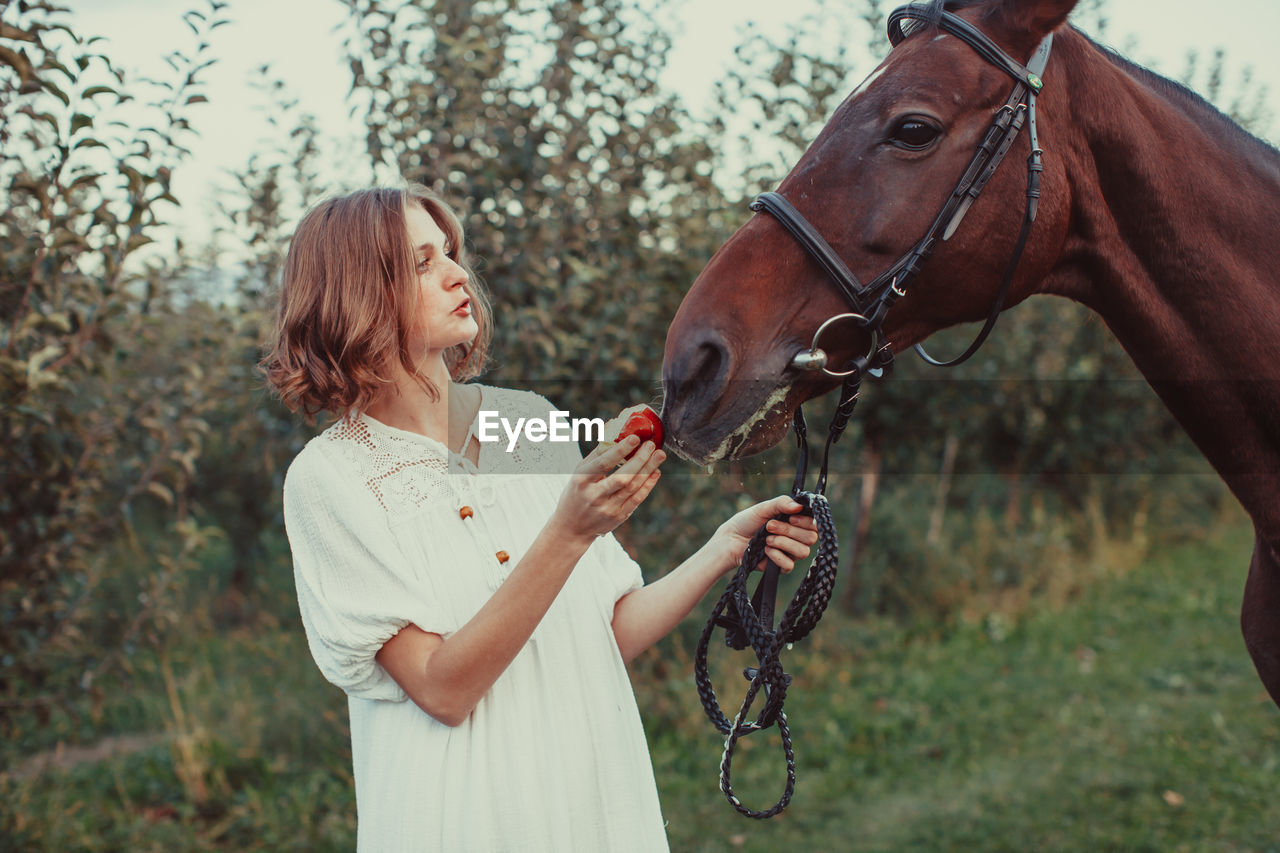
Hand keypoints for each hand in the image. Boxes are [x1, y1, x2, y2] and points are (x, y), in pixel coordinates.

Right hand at [550, 436, 664, 541]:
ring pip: (632, 488)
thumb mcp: (579, 473)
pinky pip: (637, 499)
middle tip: (652, 445)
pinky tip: (656, 472)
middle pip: (622, 477)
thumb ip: (597, 454)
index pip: (603, 464)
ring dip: (648, 470)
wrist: (572, 527)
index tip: (635, 437)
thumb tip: (614, 429)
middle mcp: (594, 496)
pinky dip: (648, 485)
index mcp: (582, 481)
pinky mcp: (618, 517)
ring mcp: (607, 508)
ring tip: (659, 455)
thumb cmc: (577, 492)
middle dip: (640, 460)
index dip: (620, 450)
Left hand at [707, 495, 818, 574]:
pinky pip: (789, 565)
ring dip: (784, 543)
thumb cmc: (747, 522)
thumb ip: (781, 503)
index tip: (791, 517)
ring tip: (767, 539)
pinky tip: (766, 551)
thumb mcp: (764, 508)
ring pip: (803, 552)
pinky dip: (777, 556)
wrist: (730, 540)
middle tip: (769, 526)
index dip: (806, 522)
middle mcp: (796, 538)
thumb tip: (798, 506)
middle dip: (789, 531)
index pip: (815, 525)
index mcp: (796, 523)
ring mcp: (790, 553)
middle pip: (811, 538)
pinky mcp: (781, 566)